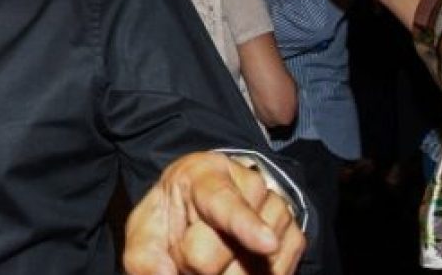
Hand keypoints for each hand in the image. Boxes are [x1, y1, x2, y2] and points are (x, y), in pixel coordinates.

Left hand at [124, 152, 304, 274]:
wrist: (203, 203)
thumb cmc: (174, 217)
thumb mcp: (148, 230)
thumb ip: (146, 260)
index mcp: (207, 176)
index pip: (227, 205)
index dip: (247, 226)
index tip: (266, 243)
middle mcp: (251, 187)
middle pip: (229, 253)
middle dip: (199, 266)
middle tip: (190, 247)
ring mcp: (278, 211)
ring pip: (256, 269)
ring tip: (215, 251)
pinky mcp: (296, 238)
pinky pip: (278, 274)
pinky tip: (237, 260)